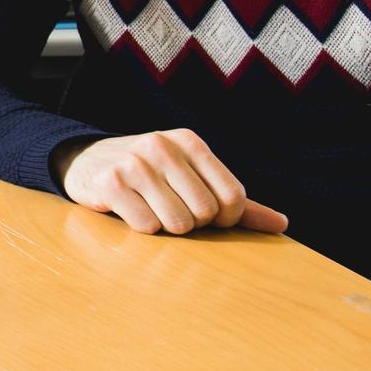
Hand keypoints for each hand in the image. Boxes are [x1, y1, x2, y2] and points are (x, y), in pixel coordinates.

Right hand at [54, 130, 290, 235]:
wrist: (87, 162)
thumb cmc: (151, 177)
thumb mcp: (193, 179)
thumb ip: (236, 203)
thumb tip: (282, 225)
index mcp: (190, 142)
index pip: (233, 196)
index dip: (226, 219)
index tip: (210, 218)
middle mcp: (163, 146)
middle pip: (205, 213)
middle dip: (192, 223)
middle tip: (171, 210)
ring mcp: (134, 162)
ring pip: (176, 223)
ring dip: (166, 228)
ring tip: (151, 210)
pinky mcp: (110, 182)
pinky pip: (146, 226)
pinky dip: (141, 229)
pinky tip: (130, 211)